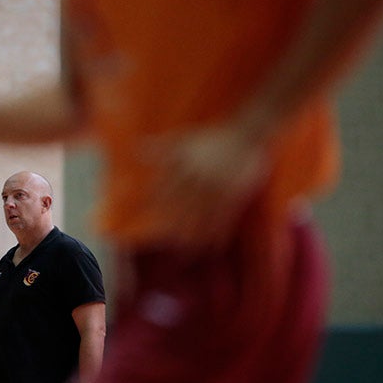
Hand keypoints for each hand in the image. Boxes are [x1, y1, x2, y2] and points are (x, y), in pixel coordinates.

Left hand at [139, 118, 268, 247]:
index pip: (168, 187)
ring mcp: (218, 187)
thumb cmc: (211, 138)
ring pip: (204, 214)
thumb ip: (161, 147)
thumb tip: (137, 149)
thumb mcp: (184, 140)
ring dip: (195, 232)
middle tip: (169, 240)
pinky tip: (213, 245)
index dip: (160, 203)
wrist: (245, 134)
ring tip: (186, 248)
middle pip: (184, 204)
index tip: (152, 218)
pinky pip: (224, 216)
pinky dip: (218, 232)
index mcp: (187, 165)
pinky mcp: (235, 194)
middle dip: (176, 222)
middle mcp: (200, 178)